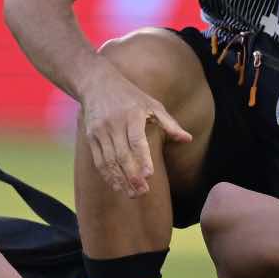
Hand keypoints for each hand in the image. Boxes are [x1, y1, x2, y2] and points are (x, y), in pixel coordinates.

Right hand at [79, 67, 190, 197]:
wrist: (97, 84)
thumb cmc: (131, 96)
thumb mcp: (153, 104)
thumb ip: (170, 124)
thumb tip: (188, 139)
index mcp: (132, 114)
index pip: (136, 140)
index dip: (142, 158)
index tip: (149, 175)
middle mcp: (114, 123)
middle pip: (122, 154)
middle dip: (132, 176)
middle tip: (142, 192)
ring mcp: (100, 131)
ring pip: (109, 161)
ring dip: (120, 179)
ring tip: (132, 193)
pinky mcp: (90, 137)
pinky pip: (98, 160)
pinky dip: (107, 175)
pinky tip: (117, 185)